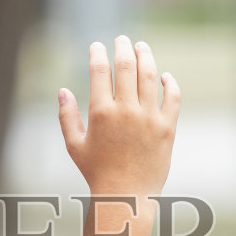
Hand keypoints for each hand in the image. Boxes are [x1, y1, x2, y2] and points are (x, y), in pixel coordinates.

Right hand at [58, 36, 179, 196]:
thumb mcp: (74, 145)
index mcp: (101, 112)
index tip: (97, 46)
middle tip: (121, 40)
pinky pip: (172, 97)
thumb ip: (66, 116)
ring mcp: (149, 118)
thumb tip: (63, 90)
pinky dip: (169, 82)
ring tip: (141, 47)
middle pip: (126, 66)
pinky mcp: (167, 127)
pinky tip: (164, 76)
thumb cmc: (97, 172)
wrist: (126, 195)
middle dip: (122, 48)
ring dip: (145, 56)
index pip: (100, 71)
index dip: (98, 54)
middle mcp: (126, 111)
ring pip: (150, 75)